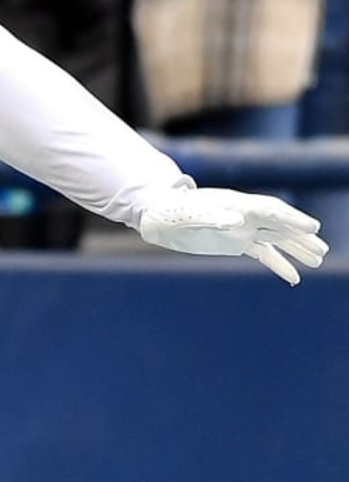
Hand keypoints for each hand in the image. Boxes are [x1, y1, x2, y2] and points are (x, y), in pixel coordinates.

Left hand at [137, 186, 327, 284]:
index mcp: (236, 204)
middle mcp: (244, 215)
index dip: (292, 219)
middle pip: (279, 225)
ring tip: (318, 260)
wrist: (158, 214)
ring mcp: (241, 229)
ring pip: (276, 239)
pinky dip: (278, 263)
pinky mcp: (235, 242)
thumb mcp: (189, 214)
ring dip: (296, 249)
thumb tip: (236, 221)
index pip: (271, 211)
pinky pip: (262, 253)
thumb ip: (211, 217)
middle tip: (322, 250)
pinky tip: (293, 277)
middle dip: (300, 237)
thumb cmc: (172, 210)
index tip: (312, 228)